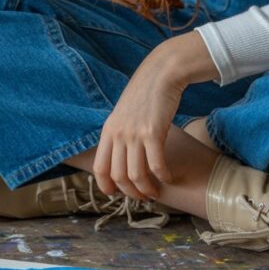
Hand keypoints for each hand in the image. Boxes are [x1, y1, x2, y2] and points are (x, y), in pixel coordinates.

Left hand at [92, 31, 217, 202]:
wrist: (161, 74)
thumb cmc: (145, 93)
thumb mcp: (124, 113)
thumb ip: (120, 133)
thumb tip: (122, 156)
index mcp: (108, 130)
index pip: (100, 168)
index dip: (106, 186)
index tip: (117, 193)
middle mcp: (118, 134)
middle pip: (119, 176)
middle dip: (131, 192)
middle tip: (142, 196)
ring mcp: (135, 133)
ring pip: (136, 175)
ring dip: (146, 189)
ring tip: (155, 192)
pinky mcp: (153, 132)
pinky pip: (156, 165)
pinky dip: (163, 176)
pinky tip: (169, 177)